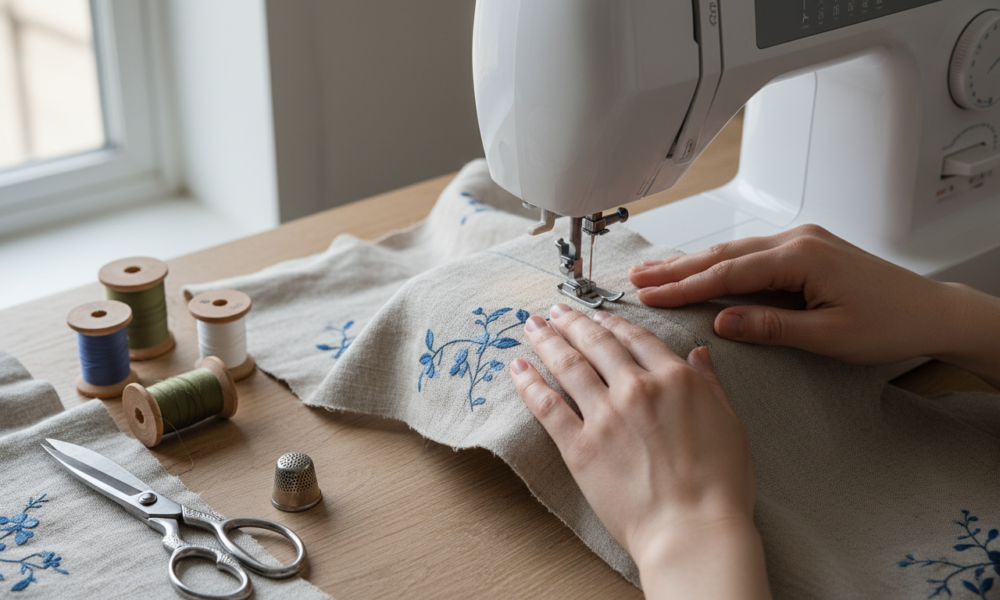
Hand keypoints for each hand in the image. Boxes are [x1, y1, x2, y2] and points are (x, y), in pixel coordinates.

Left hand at [510, 304, 769, 598]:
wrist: (692, 529)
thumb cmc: (720, 485)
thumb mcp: (729, 424)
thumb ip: (710, 385)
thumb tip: (698, 354)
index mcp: (675, 379)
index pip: (636, 339)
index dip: (613, 325)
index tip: (598, 316)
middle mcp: (637, 388)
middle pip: (597, 344)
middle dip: (573, 323)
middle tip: (555, 310)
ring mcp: (605, 416)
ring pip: (569, 366)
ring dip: (547, 340)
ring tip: (531, 326)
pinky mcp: (579, 446)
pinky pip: (547, 406)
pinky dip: (529, 383)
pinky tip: (517, 367)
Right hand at [629, 224, 959, 365]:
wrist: (932, 312)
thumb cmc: (890, 324)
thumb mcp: (828, 336)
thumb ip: (771, 326)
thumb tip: (721, 322)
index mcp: (801, 257)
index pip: (727, 273)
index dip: (683, 286)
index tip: (649, 295)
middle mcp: (798, 241)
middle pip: (723, 255)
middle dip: (676, 268)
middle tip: (636, 278)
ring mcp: (802, 242)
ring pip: (734, 252)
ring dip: (693, 263)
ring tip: (655, 272)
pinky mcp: (806, 250)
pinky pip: (752, 255)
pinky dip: (720, 264)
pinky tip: (700, 269)